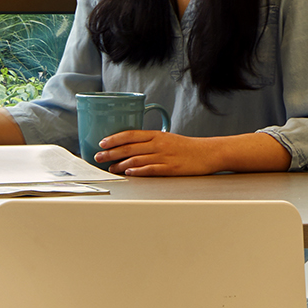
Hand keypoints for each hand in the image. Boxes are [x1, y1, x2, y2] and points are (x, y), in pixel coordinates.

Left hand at [89, 129, 291, 174]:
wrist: (209, 153)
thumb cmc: (186, 147)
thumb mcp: (166, 138)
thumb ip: (148, 141)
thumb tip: (128, 146)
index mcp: (156, 135)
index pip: (130, 134)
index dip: (114, 138)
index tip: (101, 143)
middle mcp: (158, 144)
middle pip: (129, 147)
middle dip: (111, 153)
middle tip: (98, 157)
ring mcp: (164, 156)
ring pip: (137, 159)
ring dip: (120, 164)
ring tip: (110, 168)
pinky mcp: (171, 168)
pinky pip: (151, 169)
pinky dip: (138, 171)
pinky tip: (129, 173)